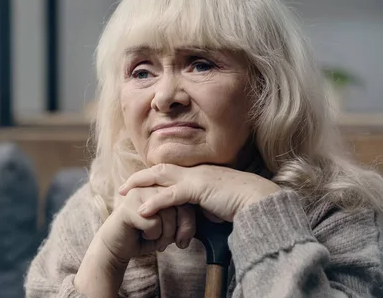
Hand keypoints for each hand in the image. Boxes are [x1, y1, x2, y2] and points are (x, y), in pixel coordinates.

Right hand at [97, 186, 196, 264]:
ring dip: (167, 234)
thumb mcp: (169, 223)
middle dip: (183, 228)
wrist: (116, 246)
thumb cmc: (144, 234)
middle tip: (178, 242)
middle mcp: (150, 186)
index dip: (190, 220)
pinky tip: (144, 235)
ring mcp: (138, 194)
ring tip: (159, 241)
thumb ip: (182, 213)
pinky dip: (153, 236)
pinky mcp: (129, 208)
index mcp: (161, 186)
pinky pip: (154, 223)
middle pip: (181, 204)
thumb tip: (201, 213)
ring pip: (168, 214)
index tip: (184, 237)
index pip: (187, 197)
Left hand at [118, 163, 280, 221]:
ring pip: (160, 177)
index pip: (171, 171)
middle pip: (160, 169)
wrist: (259, 199)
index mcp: (200, 173)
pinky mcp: (199, 189)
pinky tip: (143, 210)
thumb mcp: (219, 202)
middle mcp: (196, 171)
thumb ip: (206, 205)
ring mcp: (196, 177)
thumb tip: (202, 213)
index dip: (153, 177)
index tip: (139, 185)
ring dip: (139, 185)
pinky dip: (155, 203)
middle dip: (139, 177)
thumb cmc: (243, 202)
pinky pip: (171, 196)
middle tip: (123, 187)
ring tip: (123, 194)